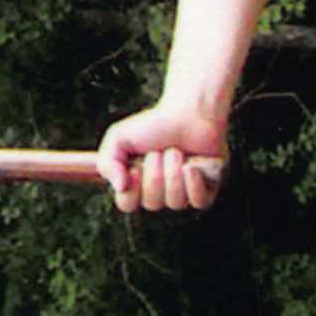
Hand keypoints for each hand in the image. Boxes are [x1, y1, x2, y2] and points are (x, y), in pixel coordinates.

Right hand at [95, 100, 227, 212]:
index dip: (130, 192)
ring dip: (174, 172)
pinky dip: (194, 184)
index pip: (127, 204)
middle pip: (152, 203)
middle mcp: (161, 193)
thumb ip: (108, 162)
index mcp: (138, 184)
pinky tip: (193, 166)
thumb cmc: (155, 125)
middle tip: (159, 151)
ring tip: (177, 151)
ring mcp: (185, 193)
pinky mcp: (208, 188)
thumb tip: (120, 187)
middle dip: (155, 174)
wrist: (189, 110)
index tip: (133, 170)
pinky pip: (199, 201)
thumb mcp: (119, 138)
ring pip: (175, 201)